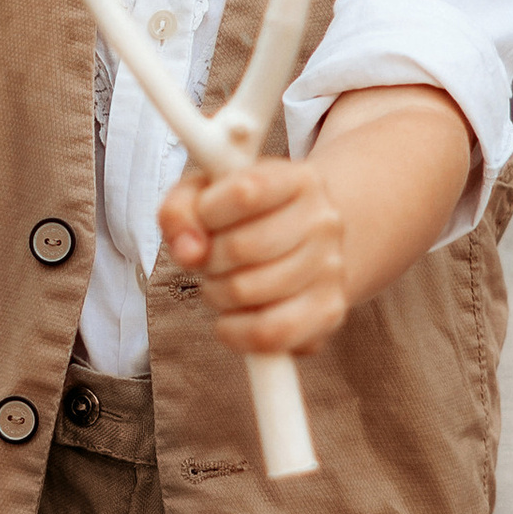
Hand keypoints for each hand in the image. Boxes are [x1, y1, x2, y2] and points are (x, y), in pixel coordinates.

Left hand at [156, 157, 349, 358]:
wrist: (302, 246)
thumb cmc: (242, 220)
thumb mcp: (205, 197)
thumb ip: (180, 212)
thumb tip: (188, 252)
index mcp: (299, 180)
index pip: (244, 191)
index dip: (206, 213)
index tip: (204, 220)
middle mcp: (323, 221)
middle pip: (240, 247)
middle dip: (208, 259)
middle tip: (211, 259)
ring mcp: (332, 269)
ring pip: (246, 292)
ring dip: (216, 294)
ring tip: (225, 283)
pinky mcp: (329, 312)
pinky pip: (267, 333)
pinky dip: (233, 331)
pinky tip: (232, 318)